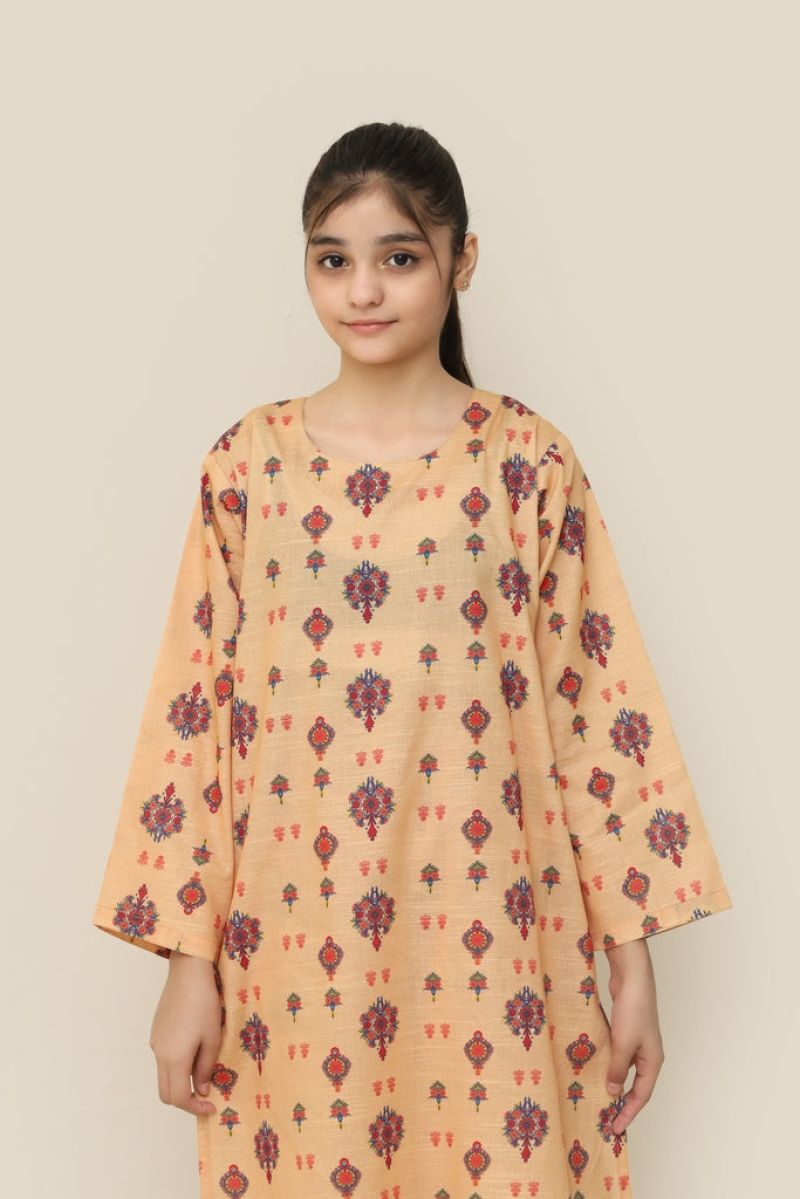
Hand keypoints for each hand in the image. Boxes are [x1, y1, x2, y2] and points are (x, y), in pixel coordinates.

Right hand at [149, 950, 221, 1116]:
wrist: (188, 973)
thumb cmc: (205, 1004)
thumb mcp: (213, 1038)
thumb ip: (206, 1068)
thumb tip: (202, 1090)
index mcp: (174, 1059)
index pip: (178, 1098)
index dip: (195, 1108)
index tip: (211, 1107)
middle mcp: (159, 1054)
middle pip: (166, 1092)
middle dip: (185, 1100)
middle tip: (206, 1096)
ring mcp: (155, 1043)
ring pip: (164, 1076)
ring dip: (181, 1082)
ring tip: (204, 1070)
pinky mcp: (156, 1032)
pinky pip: (164, 1059)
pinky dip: (177, 1066)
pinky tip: (194, 1050)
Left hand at [604, 939, 664, 1134]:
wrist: (632, 977)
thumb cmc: (633, 1010)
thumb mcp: (623, 1043)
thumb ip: (618, 1069)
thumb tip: (613, 1091)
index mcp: (652, 1061)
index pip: (641, 1096)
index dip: (628, 1114)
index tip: (615, 1129)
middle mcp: (647, 1054)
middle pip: (635, 1086)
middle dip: (621, 1103)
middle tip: (606, 1118)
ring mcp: (637, 1042)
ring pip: (625, 1070)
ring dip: (613, 1083)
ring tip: (597, 1097)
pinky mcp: (626, 1030)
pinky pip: (617, 1055)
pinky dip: (608, 1064)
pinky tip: (593, 1068)